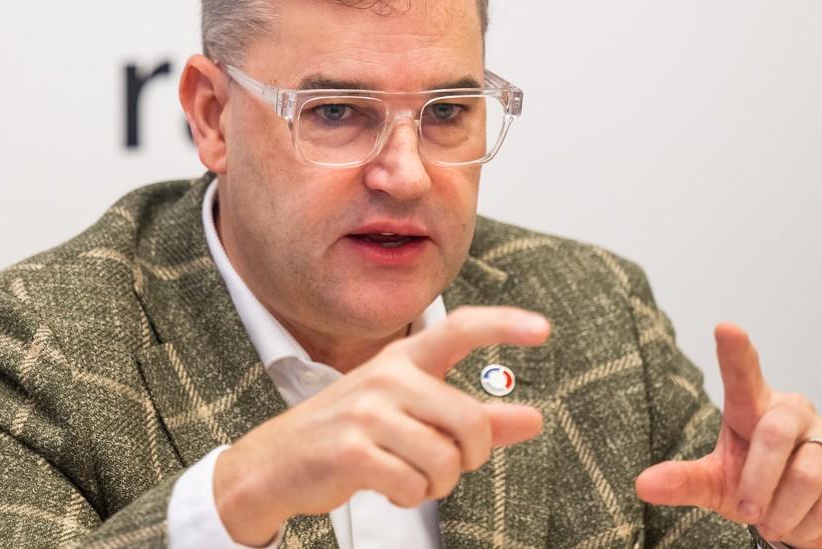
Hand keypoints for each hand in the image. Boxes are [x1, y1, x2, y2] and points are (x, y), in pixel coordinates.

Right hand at [213, 306, 548, 545]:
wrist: (277, 462)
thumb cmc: (355, 434)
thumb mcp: (412, 415)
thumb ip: (474, 418)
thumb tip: (534, 420)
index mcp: (403, 357)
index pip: (460, 328)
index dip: (503, 326)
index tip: (544, 329)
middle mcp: (387, 375)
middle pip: (470, 422)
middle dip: (469, 459)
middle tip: (446, 464)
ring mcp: (366, 411)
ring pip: (445, 461)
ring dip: (435, 484)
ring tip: (408, 475)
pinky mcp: (351, 449)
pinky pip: (412, 484)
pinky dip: (408, 496)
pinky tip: (388, 486)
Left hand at [636, 324, 821, 547]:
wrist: (804, 517)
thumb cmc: (755, 487)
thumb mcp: (715, 483)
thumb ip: (682, 480)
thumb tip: (642, 485)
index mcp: (751, 406)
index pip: (743, 373)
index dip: (735, 351)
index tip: (726, 327)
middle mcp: (792, 408)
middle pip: (774, 435)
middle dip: (758, 484)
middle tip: (750, 514)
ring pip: (806, 473)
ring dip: (785, 510)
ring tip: (774, 523)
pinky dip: (814, 521)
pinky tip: (802, 525)